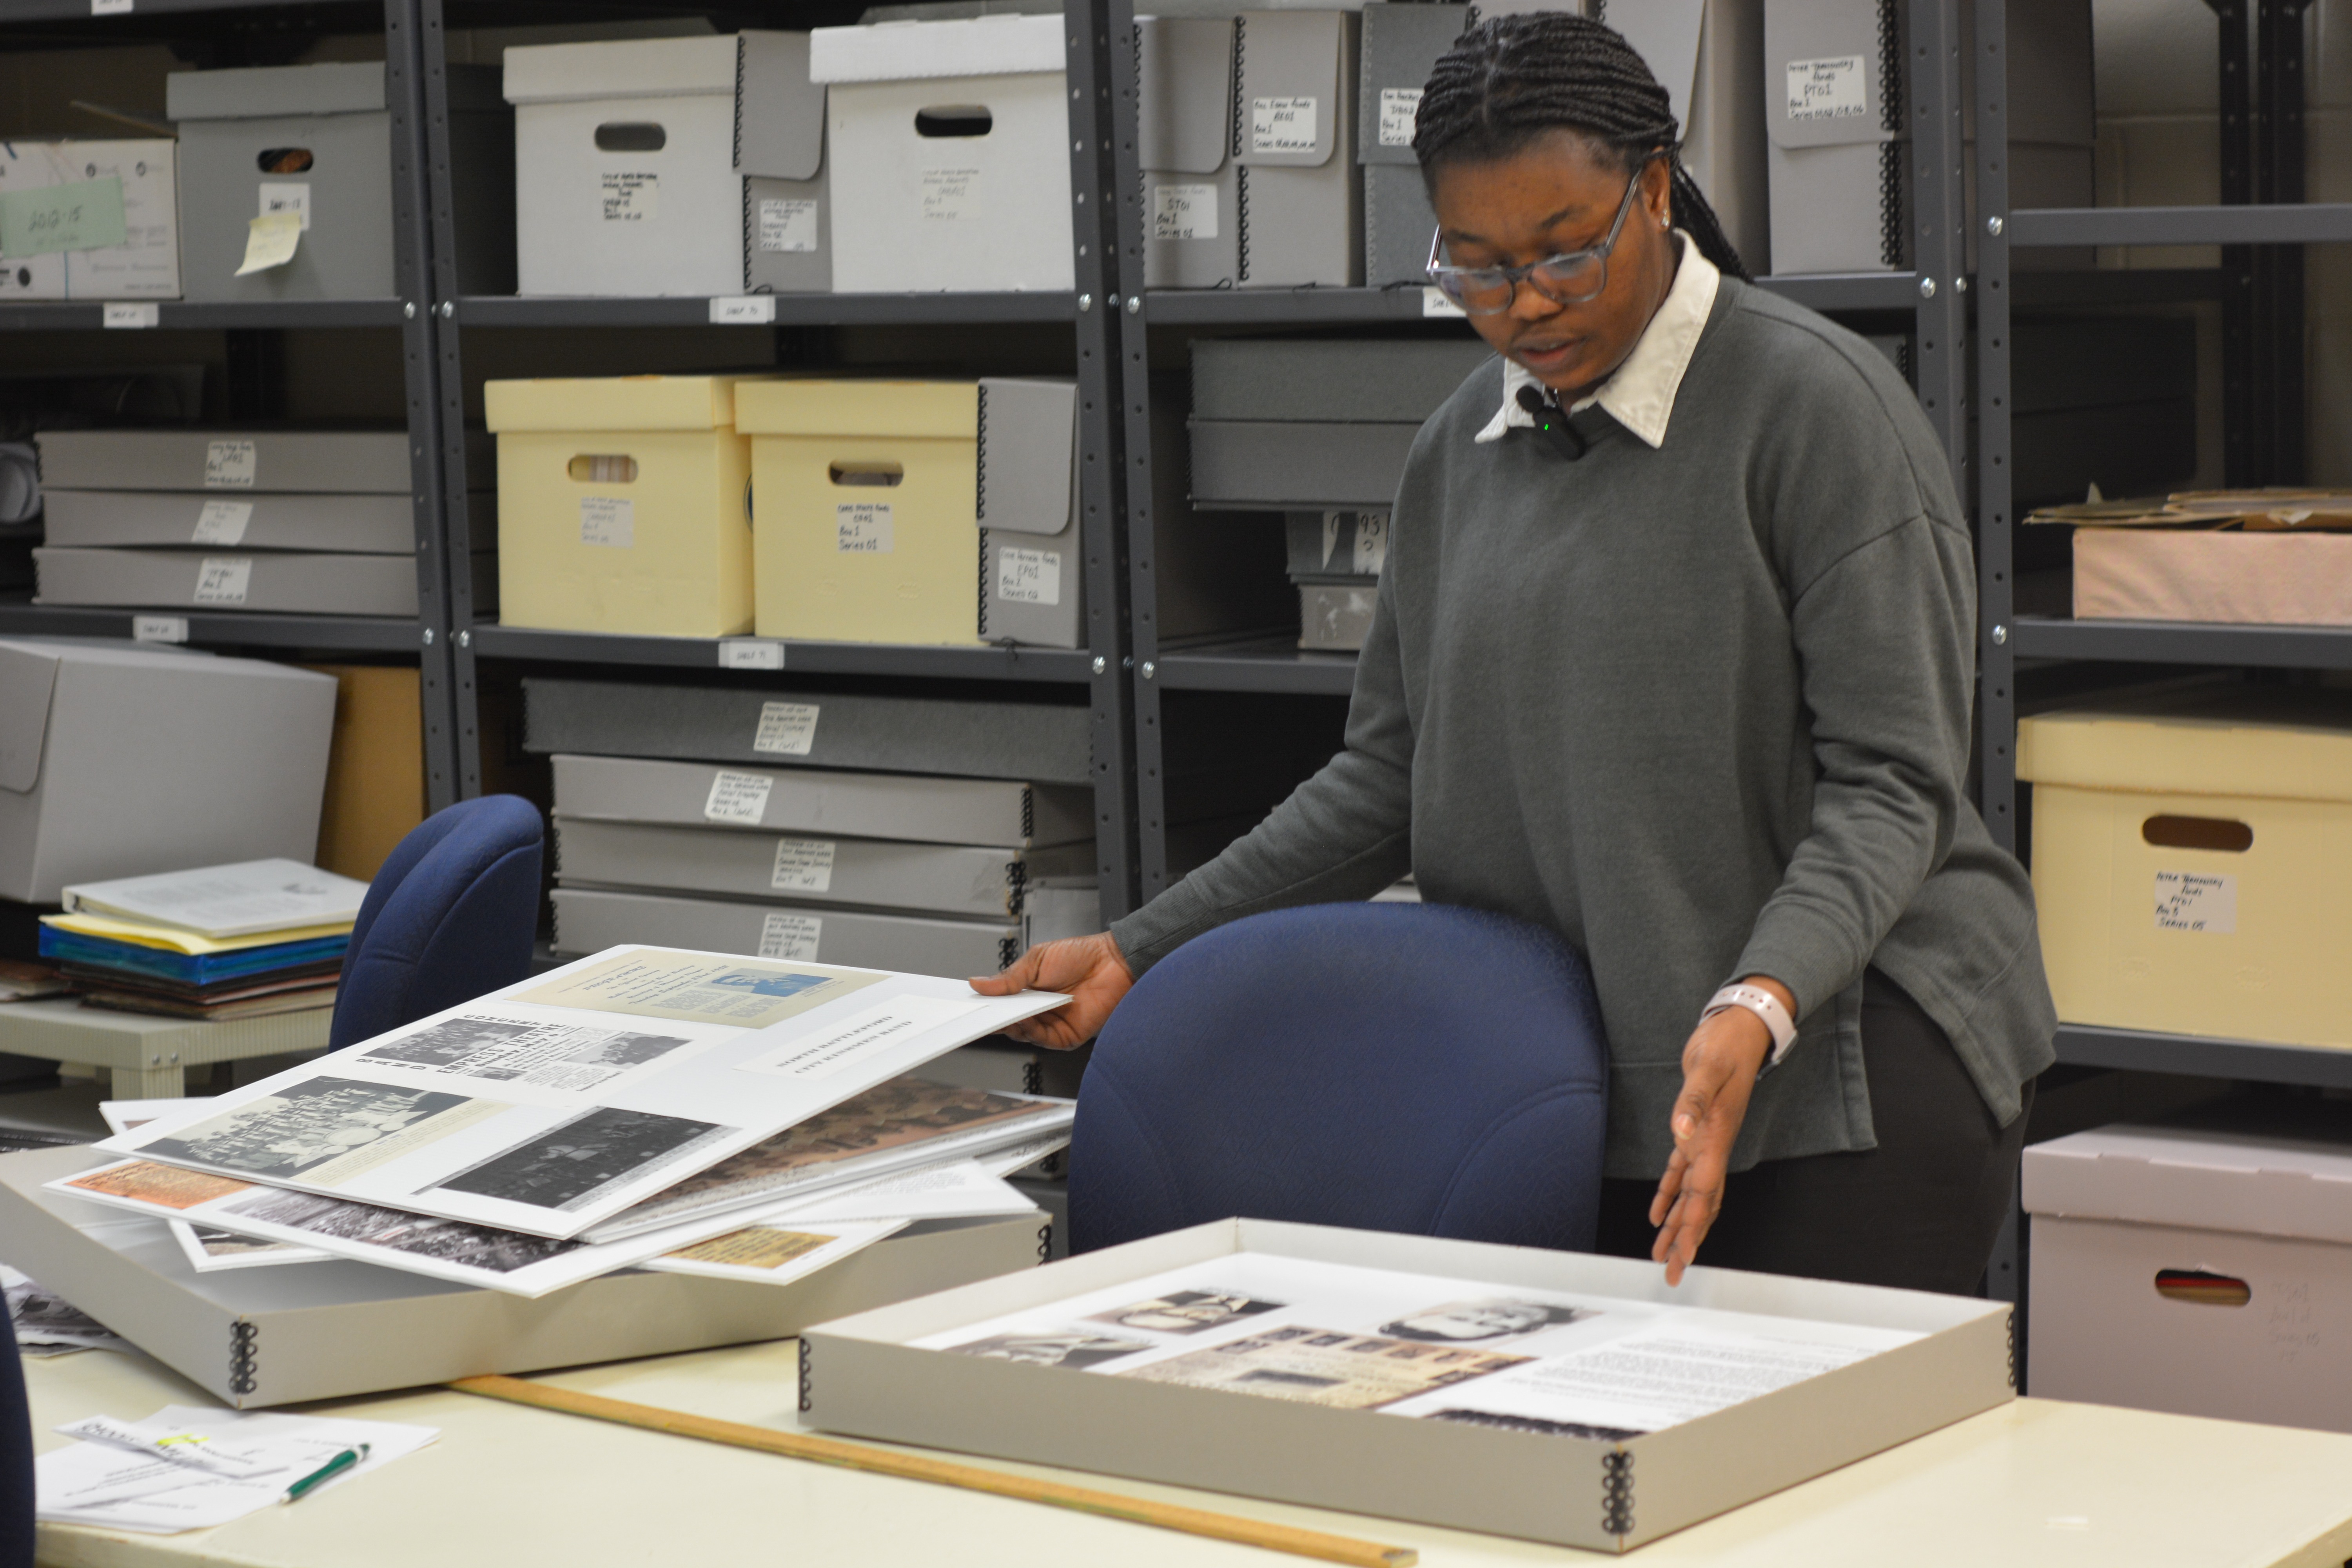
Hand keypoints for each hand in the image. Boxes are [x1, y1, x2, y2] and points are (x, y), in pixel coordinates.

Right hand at [970, 932, 1134, 1050]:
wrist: (1113, 961)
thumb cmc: (1080, 956)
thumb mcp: (1036, 961)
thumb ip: (1008, 978)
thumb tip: (977, 983)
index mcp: (1028, 992)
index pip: (1001, 1005)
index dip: (985, 1007)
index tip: (966, 1006)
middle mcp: (1038, 1011)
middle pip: (1008, 1023)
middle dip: (992, 1020)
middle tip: (977, 1015)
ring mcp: (1052, 1025)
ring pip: (1022, 1034)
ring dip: (1011, 1025)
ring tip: (1002, 1014)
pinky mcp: (1066, 1037)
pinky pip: (1042, 1040)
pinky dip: (1031, 1032)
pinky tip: (1025, 1020)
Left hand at [1647, 976, 1788, 1284]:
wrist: (1737, 1030)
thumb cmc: (1725, 1047)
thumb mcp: (1707, 1067)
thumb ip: (1692, 1099)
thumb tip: (1680, 1130)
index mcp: (1714, 1137)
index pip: (1702, 1192)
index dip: (1691, 1226)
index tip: (1682, 1256)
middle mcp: (1711, 1146)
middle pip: (1699, 1205)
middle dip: (1686, 1240)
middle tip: (1672, 1273)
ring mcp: (1705, 1140)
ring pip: (1692, 1195)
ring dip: (1677, 1225)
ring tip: (1662, 1254)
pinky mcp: (1695, 1130)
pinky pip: (1682, 1173)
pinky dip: (1670, 1195)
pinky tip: (1657, 1214)